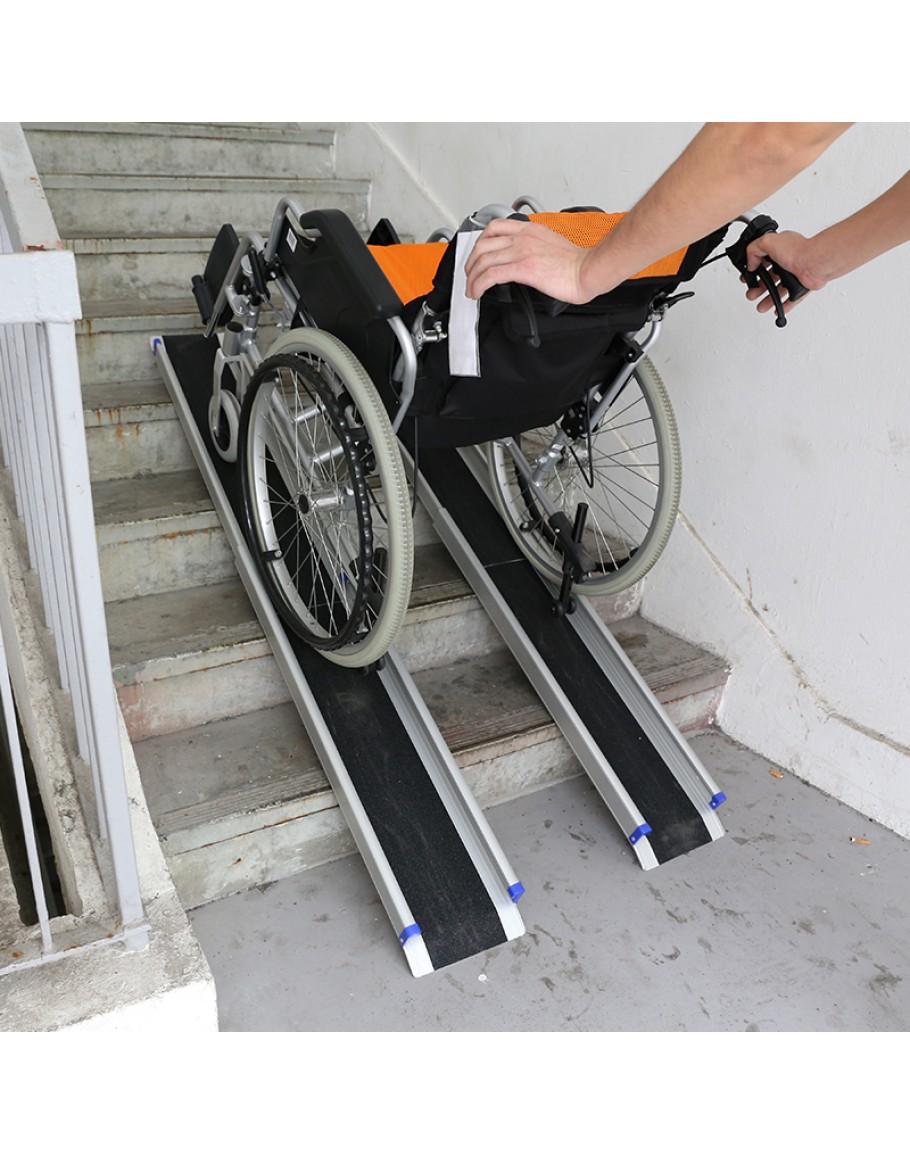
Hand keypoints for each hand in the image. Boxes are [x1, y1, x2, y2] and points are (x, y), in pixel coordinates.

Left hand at [464, 217, 591, 302]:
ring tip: (471, 288)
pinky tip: (477, 292)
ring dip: (472, 277)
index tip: (478, 255)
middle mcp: (523, 237)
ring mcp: (521, 251)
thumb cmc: (575, 263)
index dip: (480, 242)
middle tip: (470, 275)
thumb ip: (534, 246)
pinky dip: (478, 285)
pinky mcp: (522, 268)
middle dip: (471, 262)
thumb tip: (524, 258)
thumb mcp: (550, 244)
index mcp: (530, 229)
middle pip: (483, 245)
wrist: (587, 270)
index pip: (494, 228)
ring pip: (483, 261)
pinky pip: (490, 275)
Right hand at [744, 230, 826, 316]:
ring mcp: (794, 274)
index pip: (762, 260)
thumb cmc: (798, 251)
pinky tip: (778, 309)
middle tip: (752, 293)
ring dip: (768, 299)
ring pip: (778, 289)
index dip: (753, 269)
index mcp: (779, 249)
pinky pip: (791, 298)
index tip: (748, 278)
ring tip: (761, 306)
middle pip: (769, 277)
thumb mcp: (768, 242)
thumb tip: (751, 263)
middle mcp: (787, 261)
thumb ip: (754, 249)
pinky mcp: (802, 286)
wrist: (815, 263)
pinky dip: (784, 305)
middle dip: (758, 287)